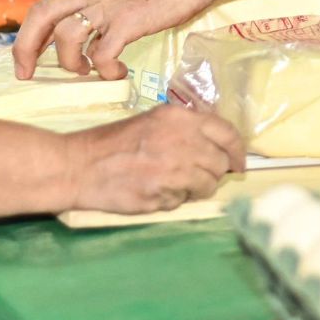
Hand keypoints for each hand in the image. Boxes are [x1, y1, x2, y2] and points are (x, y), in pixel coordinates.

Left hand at [15, 0, 219, 80]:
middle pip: (41, 14)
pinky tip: (118, 72)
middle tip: (26, 72)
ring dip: (70, 62)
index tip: (30, 55)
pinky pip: (102, 54)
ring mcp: (110, 2)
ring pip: (66, 35)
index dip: (34, 32)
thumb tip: (99, 24)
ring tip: (88, 70)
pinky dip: (105, 69)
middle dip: (26, 47)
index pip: (50, 3)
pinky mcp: (129, 19)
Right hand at [70, 104, 244, 214]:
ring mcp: (174, 169)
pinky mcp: (163, 194)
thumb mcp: (154, 122)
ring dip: (196, 189)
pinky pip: (184, 201)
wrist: (80, 166)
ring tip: (173, 184)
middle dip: (213, 172)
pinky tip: (155, 191)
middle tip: (195, 176)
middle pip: (220, 163)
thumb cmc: (114, 143)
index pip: (227, 133)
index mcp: (180, 118)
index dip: (237, 151)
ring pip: (207, 185)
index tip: (239, 163)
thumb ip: (186, 130)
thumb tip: (217, 148)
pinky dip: (175, 200)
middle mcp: (183, 141)